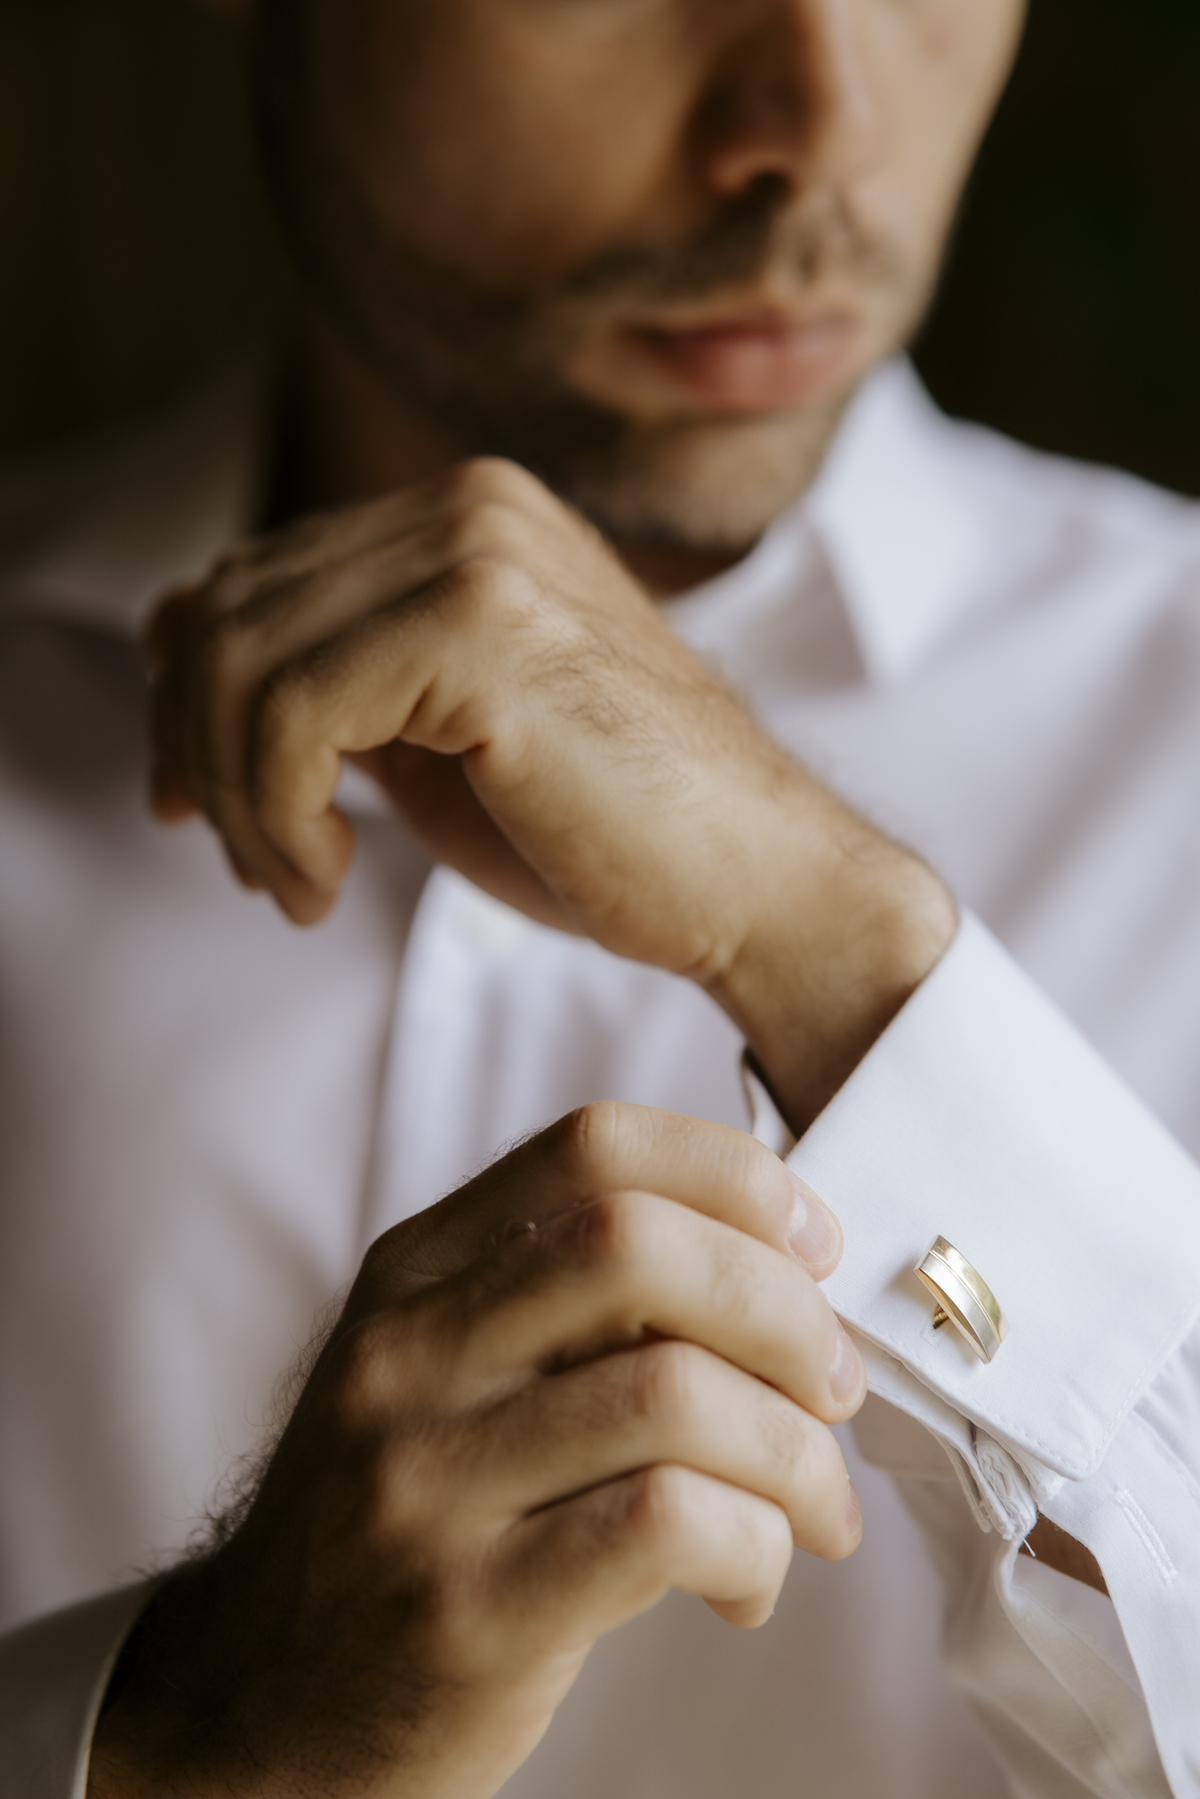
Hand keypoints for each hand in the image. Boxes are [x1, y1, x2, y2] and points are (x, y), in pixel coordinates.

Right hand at [89, 1105, 864, 1798]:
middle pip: (639, 1245)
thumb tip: (778, 1269)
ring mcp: (426, 1481)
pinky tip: (750, 1579)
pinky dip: (756, 1542)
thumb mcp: (444, 1370)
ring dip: (795, 1450)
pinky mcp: (468, 1611)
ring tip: (816, 1505)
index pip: (593, 1149)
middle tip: (830, 1385)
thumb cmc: (402, 1520)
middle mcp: (408, 1354)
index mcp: (415, 1271)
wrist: (260, 1697)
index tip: (810, 1244)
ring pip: (675, 1393)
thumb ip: (571, 1304)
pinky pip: (667, 1524)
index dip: (733, 1176)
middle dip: (782, 1307)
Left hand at [147, 459, 954, 1129]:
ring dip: (240, 802)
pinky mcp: (482, 624)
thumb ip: (328, 681)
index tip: (188, 807)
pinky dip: (277, 817)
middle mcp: (468, 504)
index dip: (189, 698)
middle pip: (230, 612)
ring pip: (244, 663)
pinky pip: (292, 714)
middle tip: (249, 865)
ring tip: (296, 884)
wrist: (755, 880)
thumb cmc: (609, 831)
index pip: (255, 576)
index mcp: (465, 514)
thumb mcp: (432, 737)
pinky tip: (328, 880)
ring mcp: (479, 550)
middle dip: (200, 755)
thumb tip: (171, 646)